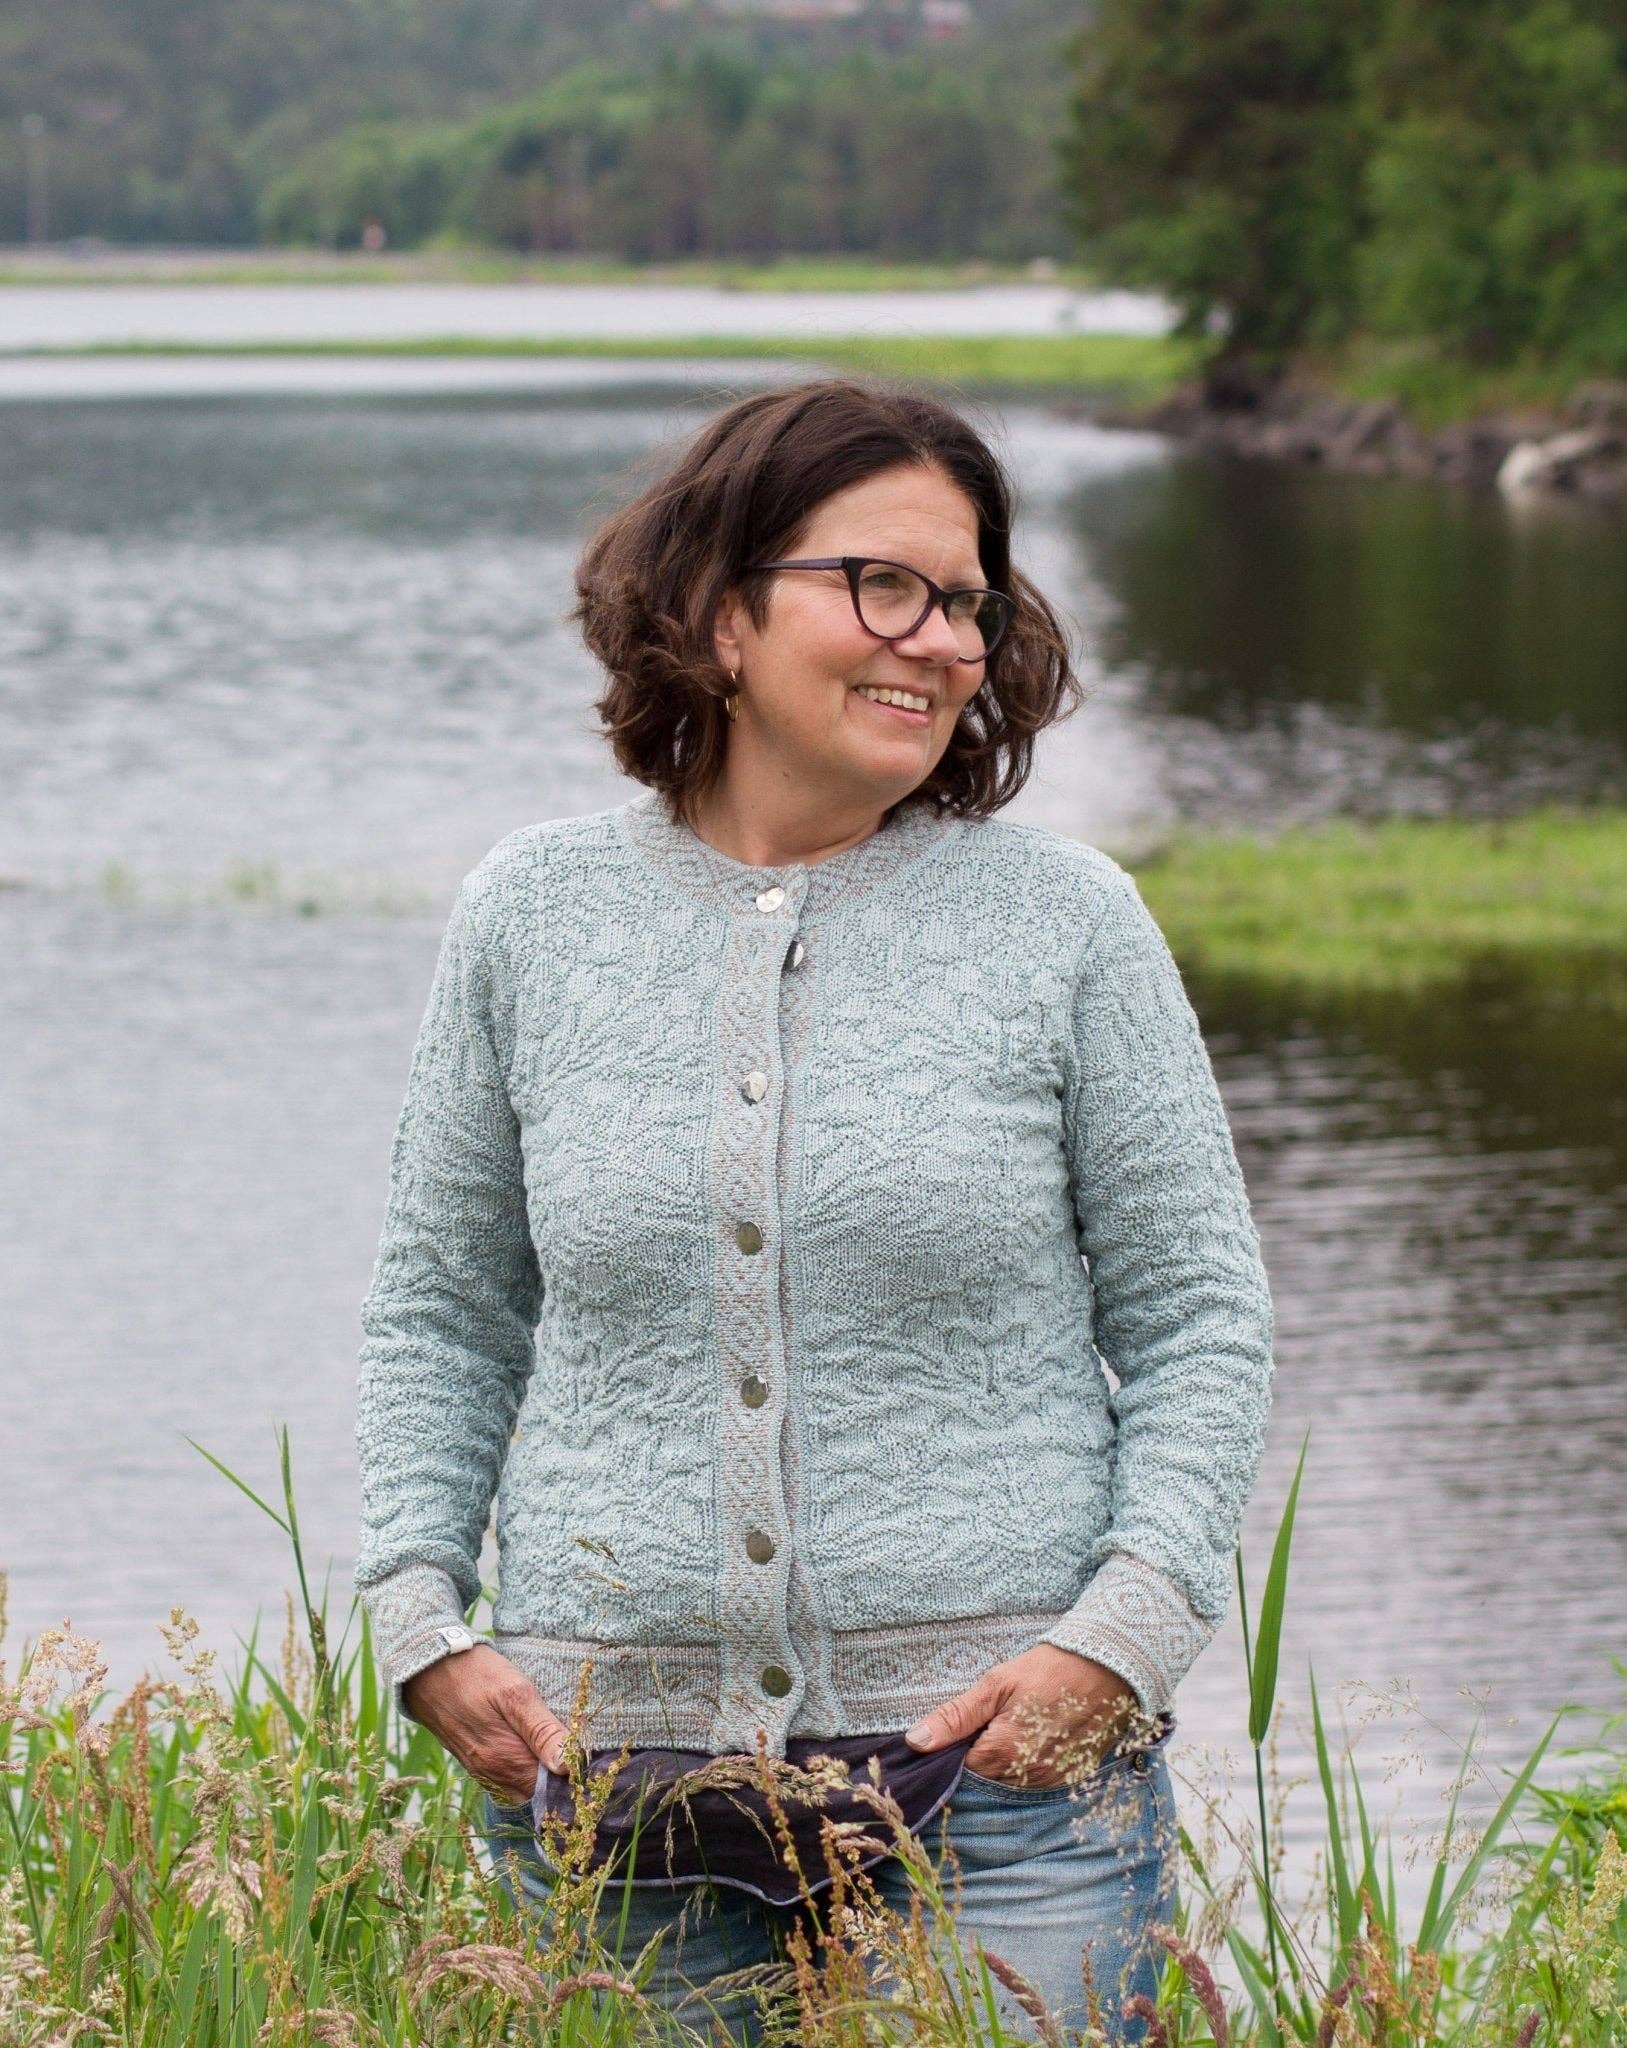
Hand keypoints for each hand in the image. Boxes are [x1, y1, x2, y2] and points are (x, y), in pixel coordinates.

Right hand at [402, 1644, 568, 1805]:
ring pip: (520, 1781)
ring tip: (556, 1740)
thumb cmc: (476, 1674)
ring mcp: (479, 1767)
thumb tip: (568, 1768)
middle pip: (537, 1787)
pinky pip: (504, 1773)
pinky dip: (521, 1764)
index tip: (591, 1757)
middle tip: (578, 1745)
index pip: (552, 1788)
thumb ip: (542, 1731)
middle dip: (559, 1774)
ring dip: (539, 1769)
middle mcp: (492, 1773)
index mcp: (506, 1761)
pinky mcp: (472, 1757)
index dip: (574, 1775)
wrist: (427, 1666)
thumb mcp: (516, 1694)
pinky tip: (529, 1741)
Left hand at [903, 1644, 1137, 1788]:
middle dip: (980, 1757)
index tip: (963, 1728)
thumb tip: (915, 1742)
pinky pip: (1036, 1781)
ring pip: (1010, 1783)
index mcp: (1004, 1754)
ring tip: (1016, 1726)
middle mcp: (1028, 1777)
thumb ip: (955, 1716)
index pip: (960, 1770)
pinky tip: (1035, 1737)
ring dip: (1005, 1762)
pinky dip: (1028, 1764)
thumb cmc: (1048, 1670)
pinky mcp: (1069, 1779)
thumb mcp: (996, 1684)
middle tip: (992, 1722)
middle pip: (985, 1780)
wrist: (1107, 1668)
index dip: (955, 1750)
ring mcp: (1051, 1781)